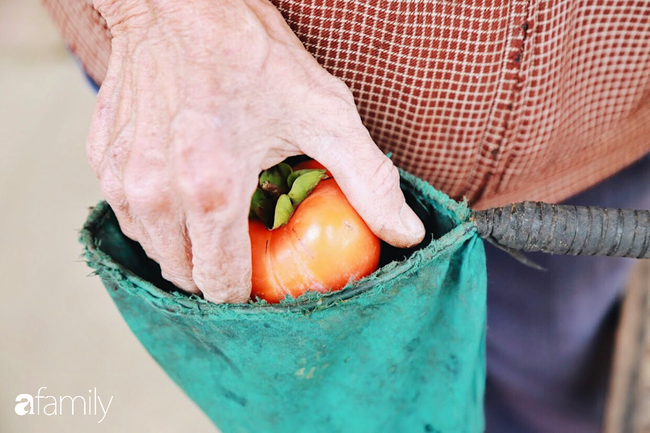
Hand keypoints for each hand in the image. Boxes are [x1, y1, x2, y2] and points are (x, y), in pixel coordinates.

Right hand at [88, 0, 425, 302]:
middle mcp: (155, 195)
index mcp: (211, 192)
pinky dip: (160, 216)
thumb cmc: (252, 54)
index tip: (267, 272)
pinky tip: (184, 187)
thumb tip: (405, 234)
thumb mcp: (325, 113)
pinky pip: (131, 216)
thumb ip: (368, 182)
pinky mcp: (101, 160)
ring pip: (157, 251)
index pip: (222, 287)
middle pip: (186, 276)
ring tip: (218, 212)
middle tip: (246, 239)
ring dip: (188, 245)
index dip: (248, 289)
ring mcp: (121, 179)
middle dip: (218, 269)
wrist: (180, 3)